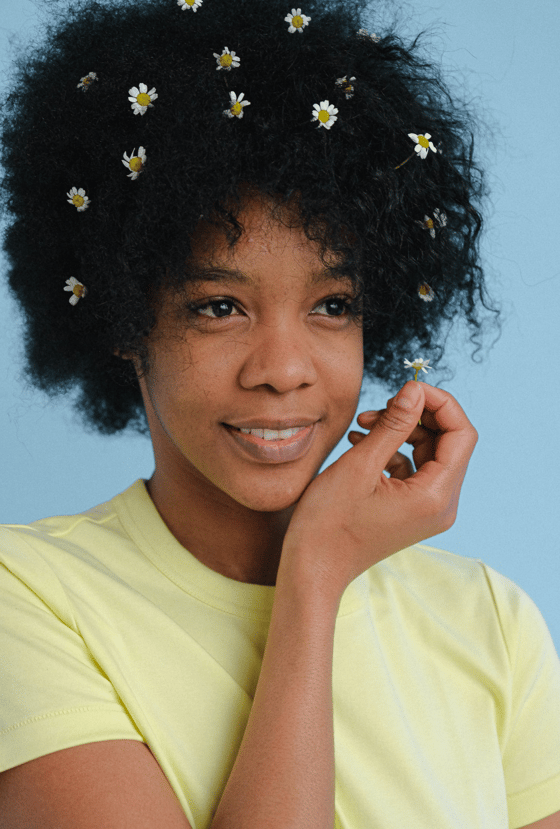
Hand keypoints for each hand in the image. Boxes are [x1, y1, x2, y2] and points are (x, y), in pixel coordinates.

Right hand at [279, 381, 477, 600]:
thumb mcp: (359, 465)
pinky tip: (361, 442)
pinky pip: (413, 469)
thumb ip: (393, 425)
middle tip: (380, 406)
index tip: (408, 387)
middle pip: (448, 442)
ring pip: (429, 453)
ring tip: (363, 425)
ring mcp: (428, 510)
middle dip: (417, 416)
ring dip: (401, 431)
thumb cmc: (329, 523)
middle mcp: (441, 505)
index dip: (439, 403)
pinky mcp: (412, 510)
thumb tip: (415, 390)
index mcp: (436, 496)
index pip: (461, 434)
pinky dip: (392, 450)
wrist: (313, 569)